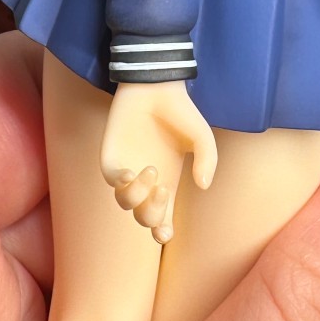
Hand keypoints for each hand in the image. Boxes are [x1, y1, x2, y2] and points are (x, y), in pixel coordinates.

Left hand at [101, 78, 218, 242]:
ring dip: (137, 195)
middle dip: (152, 214)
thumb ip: (207, 160)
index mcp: (168, 182)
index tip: (166, 233)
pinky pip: (111, 179)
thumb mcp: (202, 137)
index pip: (161, 219)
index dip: (161, 232)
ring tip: (151, 171)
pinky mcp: (112, 157)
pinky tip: (131, 171)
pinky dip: (121, 182)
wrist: (156, 87)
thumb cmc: (180, 112)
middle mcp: (147, 182)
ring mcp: (128, 170)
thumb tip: (203, 186)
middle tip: (163, 189)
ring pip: (124, 202)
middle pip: (143, 217)